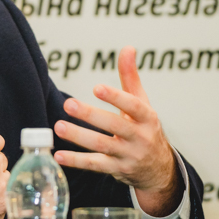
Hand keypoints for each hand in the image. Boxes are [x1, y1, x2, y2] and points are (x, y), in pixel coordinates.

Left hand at [53, 47, 182, 215]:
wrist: (159, 169)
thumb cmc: (145, 129)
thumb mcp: (143, 103)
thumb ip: (131, 77)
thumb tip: (127, 48)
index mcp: (147, 118)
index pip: (133, 106)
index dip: (116, 97)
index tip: (96, 87)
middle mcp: (140, 137)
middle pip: (115, 126)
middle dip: (91, 115)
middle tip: (68, 104)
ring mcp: (128, 156)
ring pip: (102, 146)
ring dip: (79, 137)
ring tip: (59, 126)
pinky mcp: (117, 170)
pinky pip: (95, 166)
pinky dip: (77, 161)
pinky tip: (59, 155)